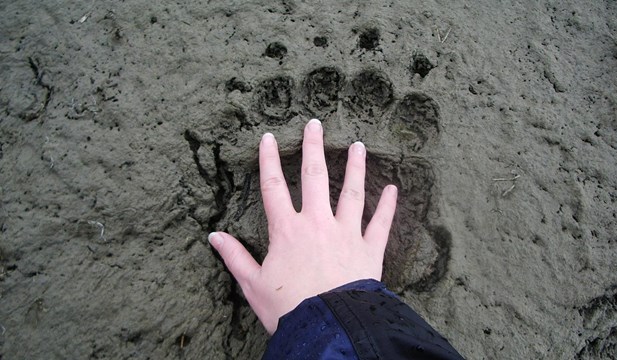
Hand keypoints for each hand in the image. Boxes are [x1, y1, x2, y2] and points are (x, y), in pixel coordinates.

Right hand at [208, 119, 397, 333]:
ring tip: (359, 146)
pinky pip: (381, 223)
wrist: (328, 328)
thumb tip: (214, 236)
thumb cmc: (288, 308)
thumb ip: (234, 257)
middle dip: (313, 148)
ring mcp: (346, 233)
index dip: (269, 160)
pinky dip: (388, 206)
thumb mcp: (252, 284)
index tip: (268, 138)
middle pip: (315, 178)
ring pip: (351, 192)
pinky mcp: (369, 250)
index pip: (274, 186)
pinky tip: (393, 189)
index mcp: (287, 230)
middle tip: (315, 124)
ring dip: (356, 168)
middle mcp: (317, 223)